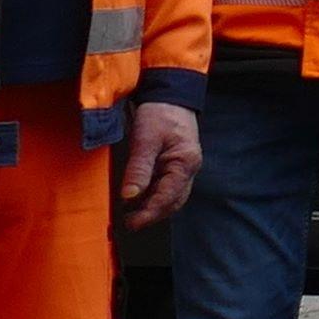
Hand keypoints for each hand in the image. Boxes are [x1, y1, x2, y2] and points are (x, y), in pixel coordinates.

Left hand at [113, 98, 200, 224]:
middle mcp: (188, 169)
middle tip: (130, 223)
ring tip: (131, 215)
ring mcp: (183, 168)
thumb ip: (139, 168)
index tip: (132, 223)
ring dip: (153, 207)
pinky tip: (138, 199)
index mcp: (185, 163)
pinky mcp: (174, 165)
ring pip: (170, 197)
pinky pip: (166, 187)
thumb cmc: (160, 113)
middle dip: (152, 214)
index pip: (168, 196)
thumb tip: (129, 196)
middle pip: (173, 201)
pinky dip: (153, 196)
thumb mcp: (145, 139)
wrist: (169, 95)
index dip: (150, 212)